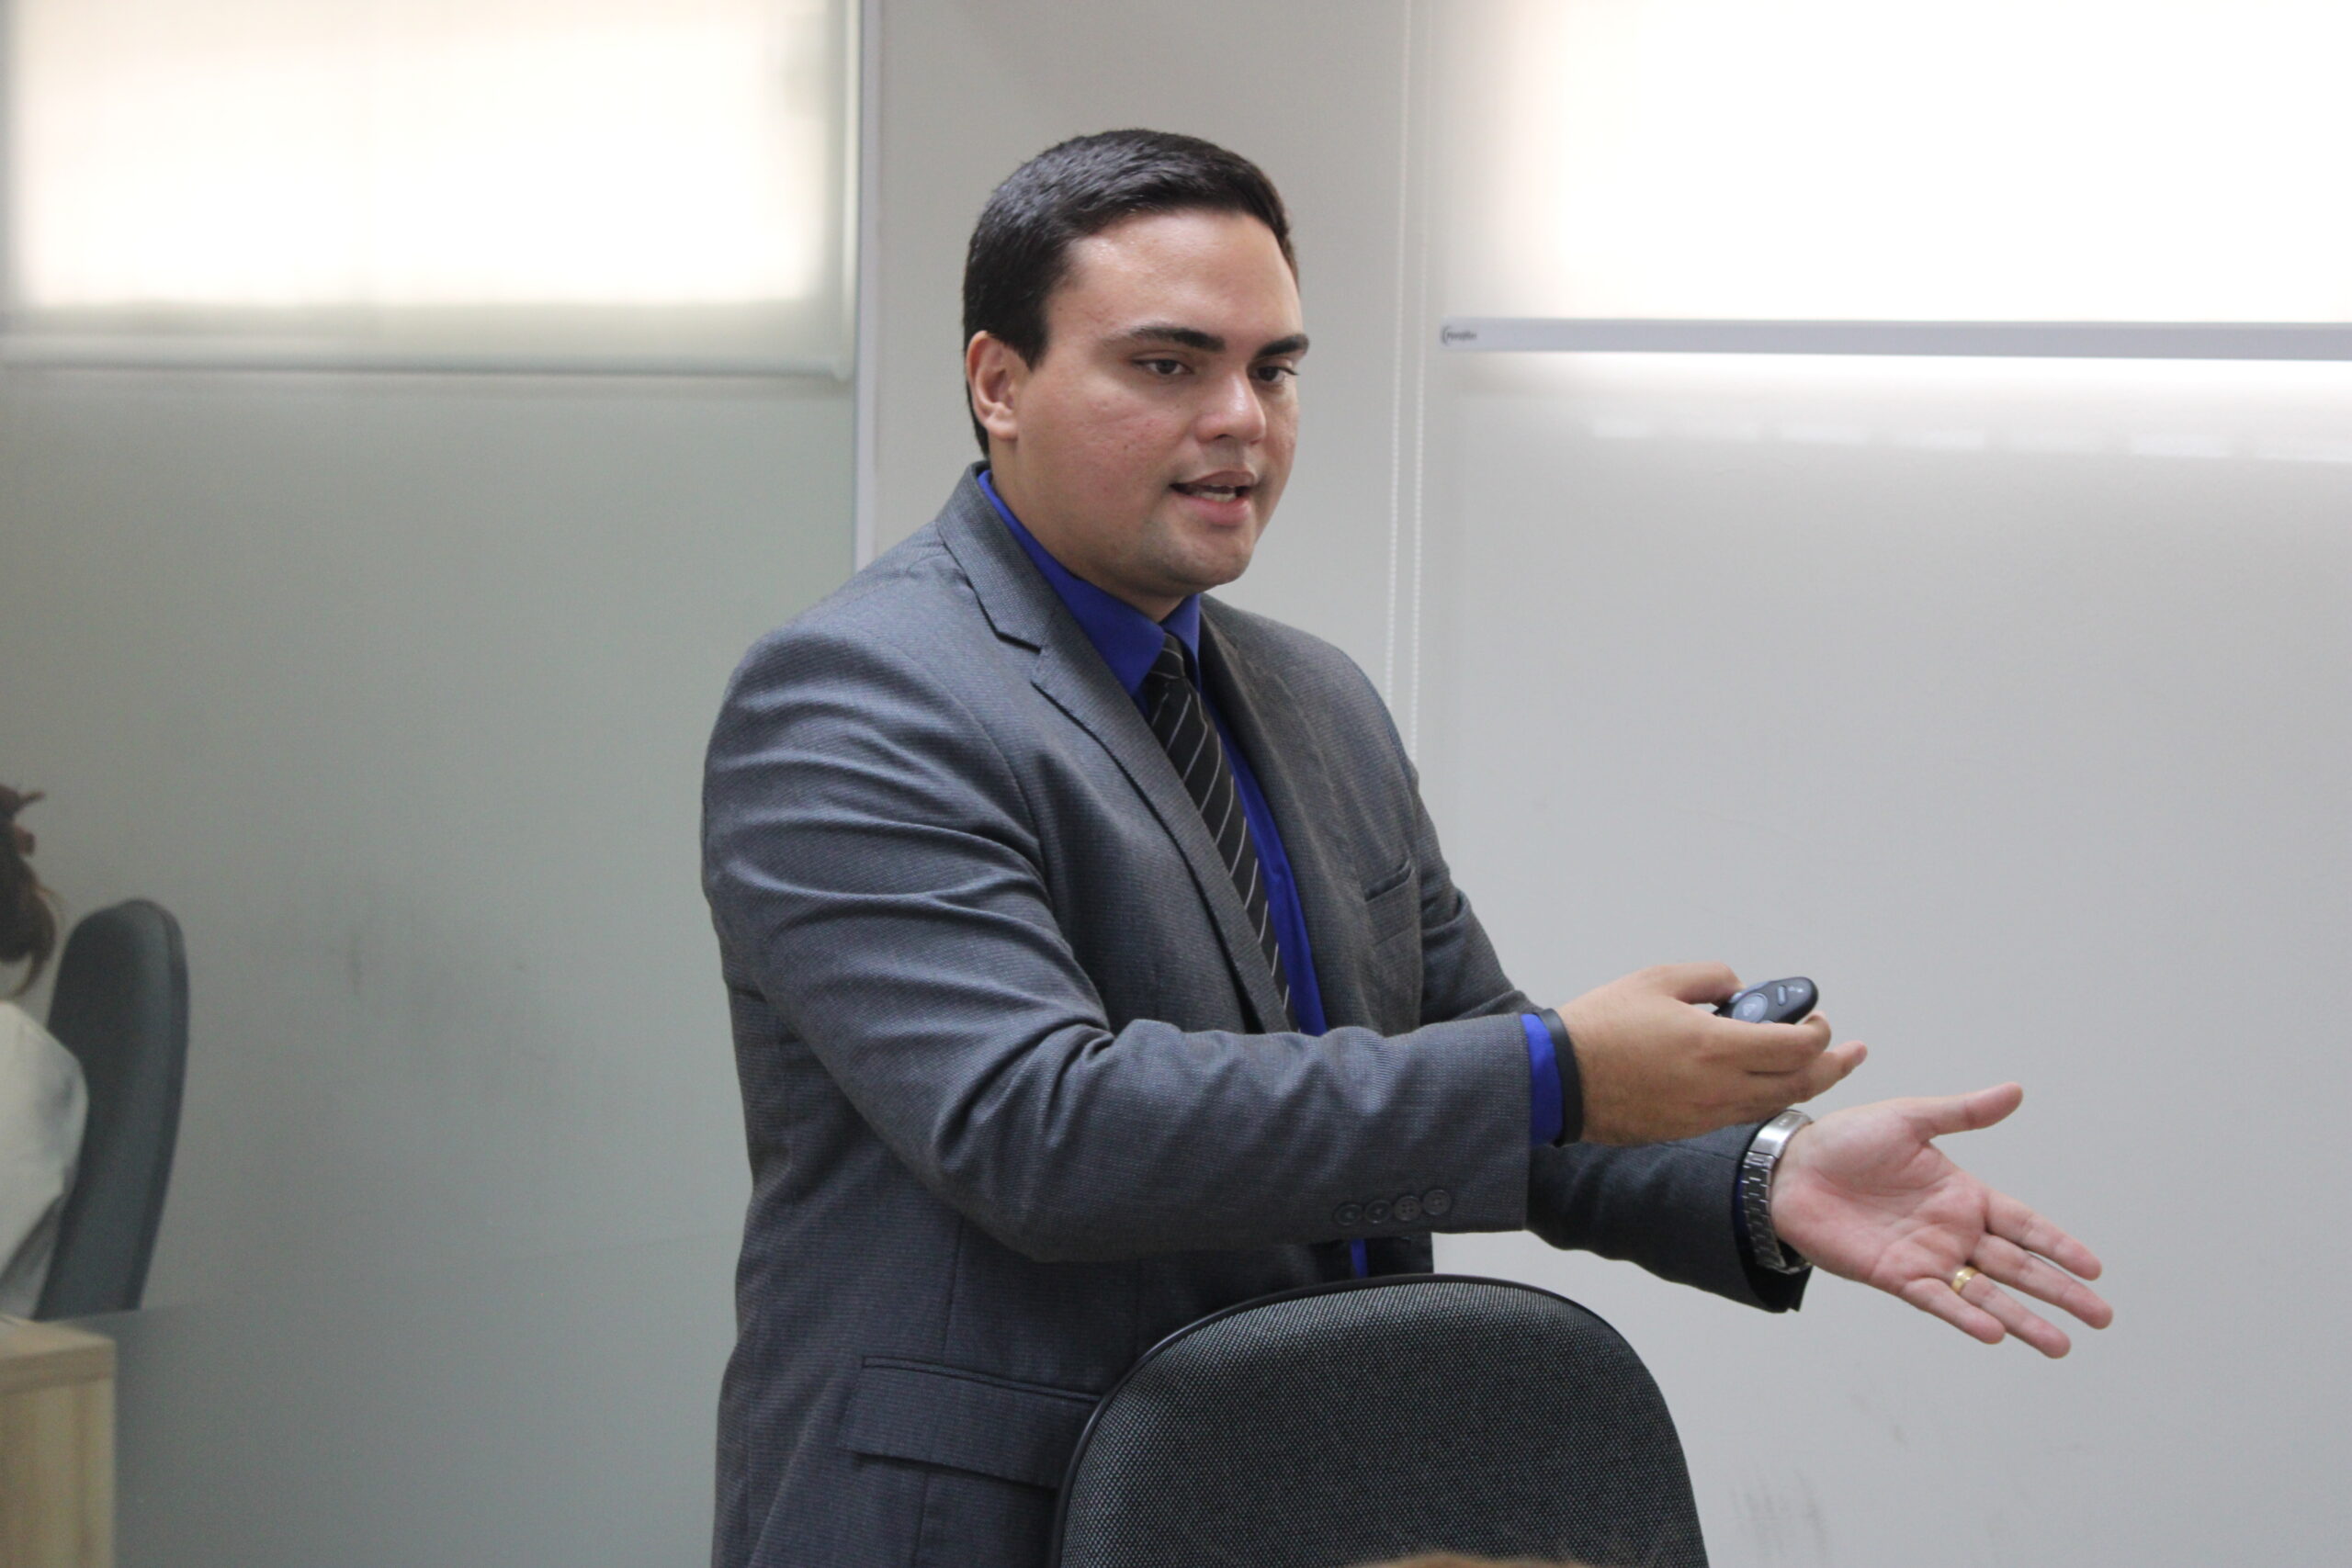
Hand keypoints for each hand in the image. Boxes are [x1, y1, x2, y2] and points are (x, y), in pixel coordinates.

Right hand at [1558, 963, 1865, 1144]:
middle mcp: (1722, 1087)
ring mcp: (1708, 1114)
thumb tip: (1736, 989)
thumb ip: (1709, 977)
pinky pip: (1743, 1113)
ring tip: (1818, 1069)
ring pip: (1775, 1103)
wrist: (1561, 1080)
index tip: (1818, 1018)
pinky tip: (1767, 1083)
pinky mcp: (1690, 1128)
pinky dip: (1766, 1097)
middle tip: (1849, 1052)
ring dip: (1803, 1085)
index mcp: (1717, 1046)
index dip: (1819, 1031)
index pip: (1797, 1045)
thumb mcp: (1657, 979)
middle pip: (1800, 1083)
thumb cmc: (1603, 1026)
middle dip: (1833, 1065)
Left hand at [1769, 1083, 2113, 1356]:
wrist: (1788, 1169)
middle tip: (2101, 1316)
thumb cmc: (1844, 1140)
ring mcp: (1927, 1257)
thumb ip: (1963, 1113)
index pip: (2024, 1224)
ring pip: (1987, 1293)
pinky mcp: (1896, 1276)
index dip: (2058, 1245)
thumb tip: (2015, 1091)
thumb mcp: (1908, 1119)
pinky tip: (1995, 1331)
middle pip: (2018, 1266)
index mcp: (1962, 1194)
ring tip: (2061, 1344)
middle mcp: (1952, 1231)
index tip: (2095, 1267)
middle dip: (2059, 1291)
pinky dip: (1966, 1315)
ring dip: (2024, 1318)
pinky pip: (1938, 1300)